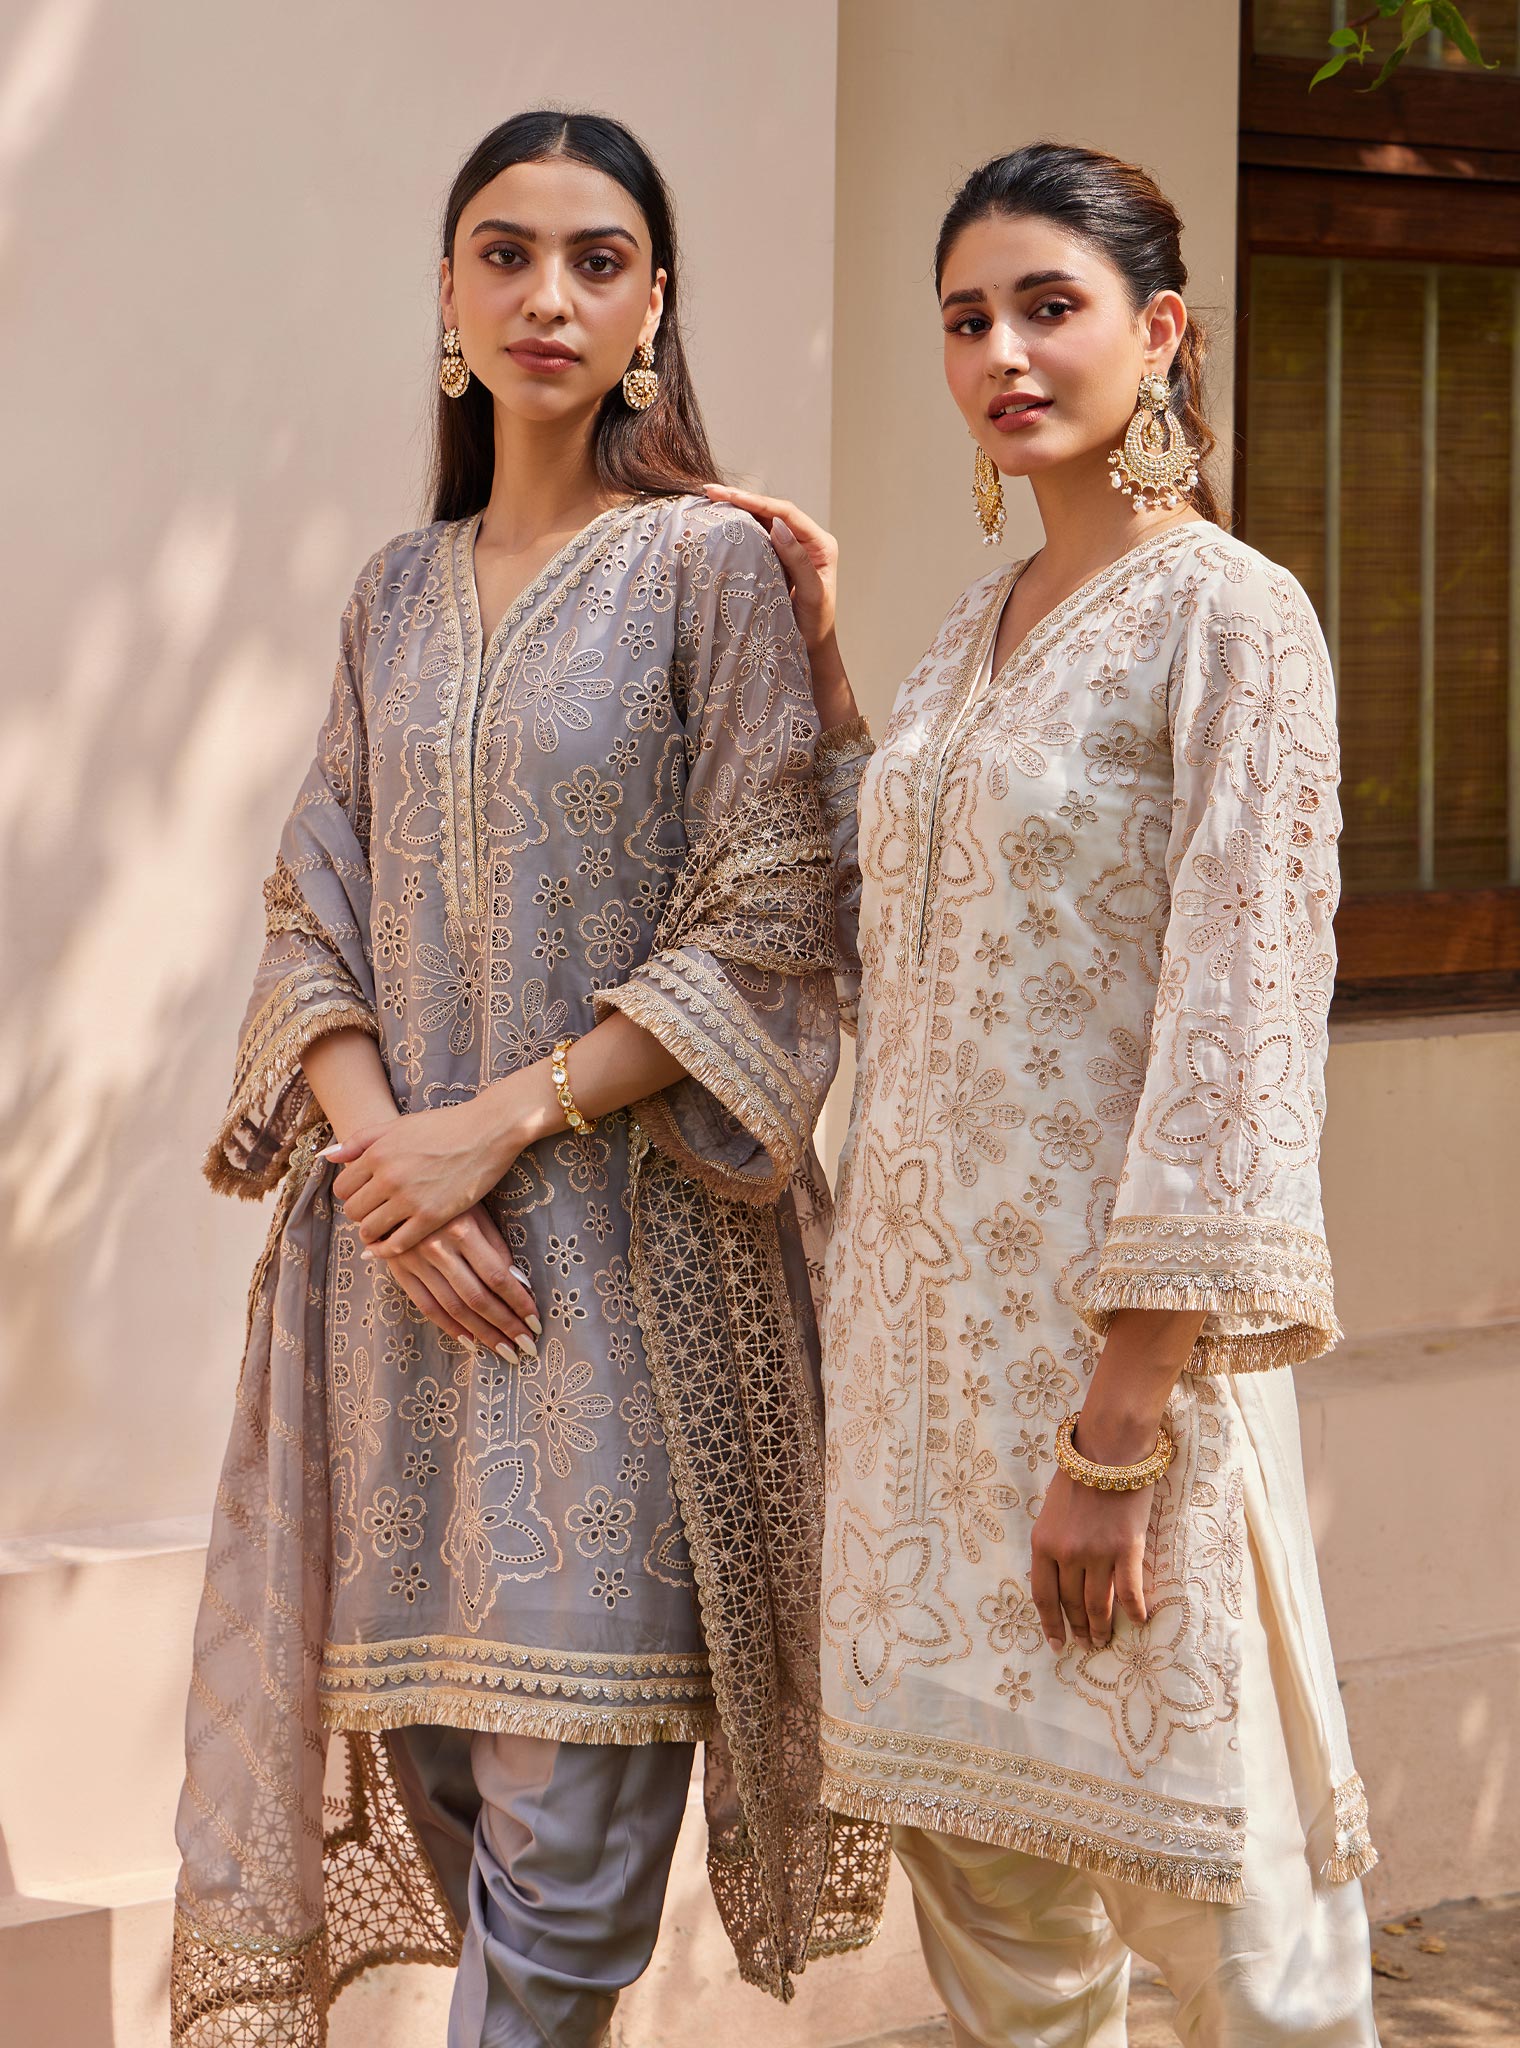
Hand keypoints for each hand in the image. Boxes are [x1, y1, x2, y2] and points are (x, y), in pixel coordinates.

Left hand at [325, 1095, 519, 1254]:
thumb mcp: (398, 1125)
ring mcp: (409, 1199)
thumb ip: (360, 1140)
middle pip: (353, 1211)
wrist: (487, 1131)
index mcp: (377, 1153)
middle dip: (361, 1213)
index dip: (352, 1194)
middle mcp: (388, 1177)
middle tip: (376, 1212)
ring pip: (369, 1230)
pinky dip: (387, 1250)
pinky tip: (390, 1246)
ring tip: (384, 1227)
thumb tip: (328, 1158)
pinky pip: (396, 1244)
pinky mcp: (431, 1217)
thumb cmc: (444, 1126)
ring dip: (372, 1232)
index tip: (366, 1195)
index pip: (342, 1188)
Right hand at [373, 1201, 540, 1360]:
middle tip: (527, 1346)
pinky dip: (450, 1328)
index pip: (497, 1276)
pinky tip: (471, 1342)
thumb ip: (496, 1247)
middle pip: (477, 1298)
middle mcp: (438, 1248)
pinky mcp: (400, 1271)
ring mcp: (416, 1262)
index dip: (518, 1302)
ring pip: (454, 1308)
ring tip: (505, 1350)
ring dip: (482, 1334)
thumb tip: (519, 1284)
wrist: (396, 1188)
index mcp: (462, 1229)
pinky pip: (427, 1306)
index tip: (535, 1321)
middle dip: (505, 1325)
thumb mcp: (477, 1211)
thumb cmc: (448, 1197)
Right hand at [703, 482, 839, 668]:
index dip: (757, 501)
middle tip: (710, 492)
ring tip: (711, 500)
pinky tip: (721, 520)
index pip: (786, 513)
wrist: (812, 648)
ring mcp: (792, 548)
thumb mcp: (811, 594)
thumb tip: (778, 526)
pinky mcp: (778, 558)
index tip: (729, 496)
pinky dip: (740, 526)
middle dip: (742, 499)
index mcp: (821, 544)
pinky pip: (758, 536)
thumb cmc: (815, 626)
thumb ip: (798, 560)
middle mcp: (807, 540)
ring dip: (738, 509)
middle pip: (772, 510)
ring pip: (763, 520)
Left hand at [1030, 1458, 1154, 1653]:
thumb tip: (1060, 1580)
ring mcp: (1097, 1553)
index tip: (1056, 1645)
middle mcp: (1067, 1553)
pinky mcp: (1127, 1550)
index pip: (1043, 1596)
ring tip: (1104, 1640)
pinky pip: (1129, 1592)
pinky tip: (1139, 1621)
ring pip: (1099, 1605)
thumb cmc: (1079, 1475)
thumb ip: (1053, 1545)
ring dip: (1101, 1627)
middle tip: (1085, 1644)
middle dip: (1078, 1628)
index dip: (1050, 1625)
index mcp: (1042, 1543)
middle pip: (1072, 1603)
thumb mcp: (1051, 1512)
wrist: (1109, 1449)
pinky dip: (1135, 1611)